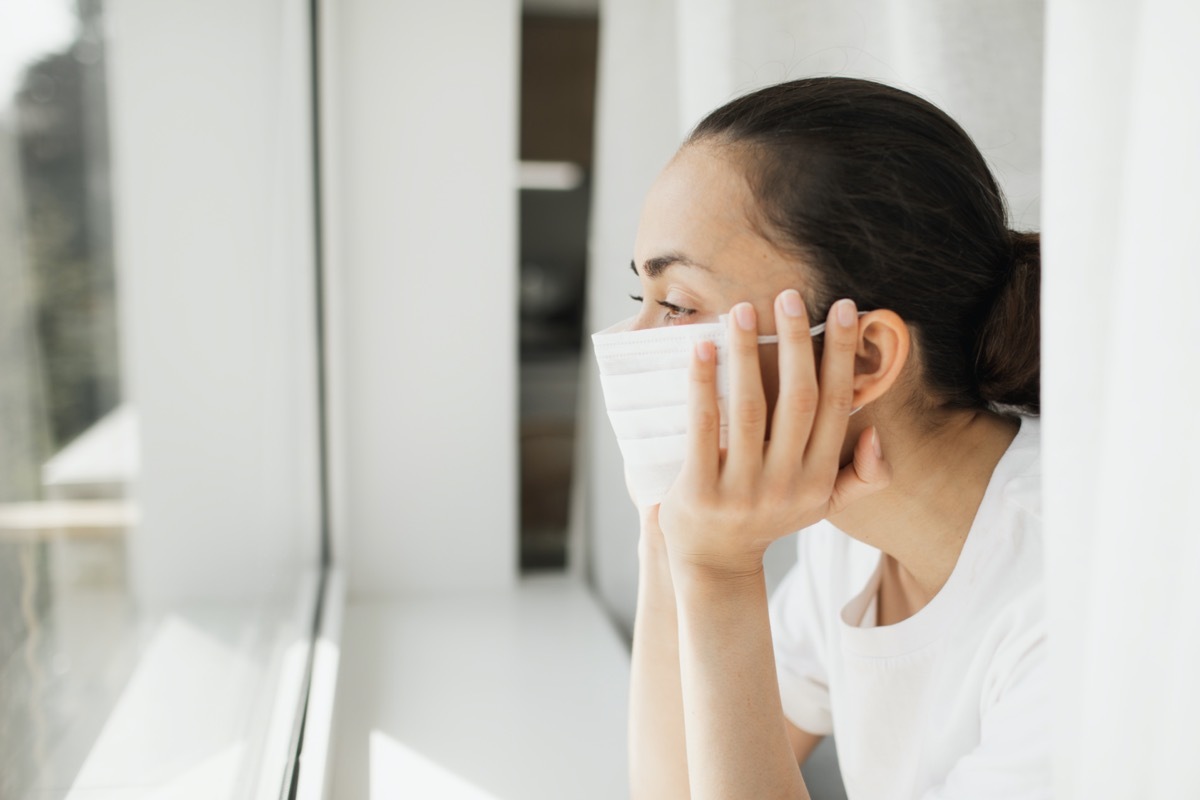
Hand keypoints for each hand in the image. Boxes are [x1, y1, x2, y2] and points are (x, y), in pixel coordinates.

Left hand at [656, 292, 891, 578]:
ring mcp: (742, 490)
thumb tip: (878, 434)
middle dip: (798, 344)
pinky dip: (703, 385)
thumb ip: (859, 477)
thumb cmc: (767, 519)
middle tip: (790, 297)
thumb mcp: (820, 505)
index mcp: (818, 480)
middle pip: (798, 400)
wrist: (713, 564)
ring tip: (743, 310)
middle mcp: (786, 484)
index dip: (841, 356)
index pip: (835, 406)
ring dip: (749, 354)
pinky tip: (702, 348)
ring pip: (749, 408)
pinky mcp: (700, 491)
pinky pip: (704, 428)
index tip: (845, 310)